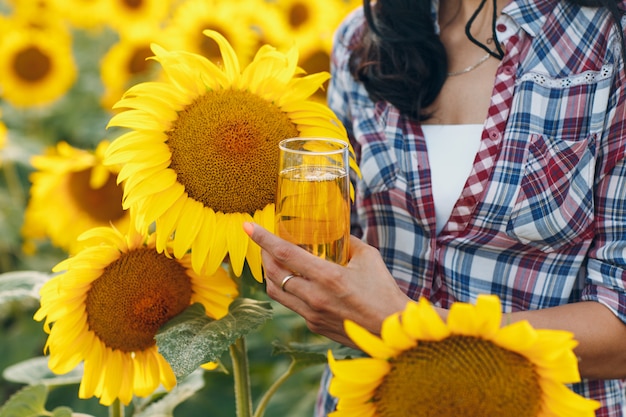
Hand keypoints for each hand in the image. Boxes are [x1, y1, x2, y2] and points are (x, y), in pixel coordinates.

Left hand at [243, 222, 409, 345]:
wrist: (392, 332)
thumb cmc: (384, 292)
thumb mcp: (369, 258)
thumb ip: (348, 242)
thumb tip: (335, 230)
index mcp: (328, 277)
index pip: (285, 254)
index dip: (263, 238)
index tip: (248, 226)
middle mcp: (314, 297)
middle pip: (273, 272)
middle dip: (263, 253)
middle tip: (262, 240)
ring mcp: (311, 314)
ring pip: (276, 290)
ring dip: (269, 273)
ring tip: (272, 259)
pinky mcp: (313, 325)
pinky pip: (291, 304)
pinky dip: (287, 288)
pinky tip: (294, 280)